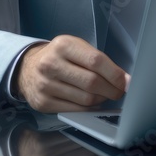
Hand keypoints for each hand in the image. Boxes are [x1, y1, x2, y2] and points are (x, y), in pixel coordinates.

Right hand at [12, 35, 129, 112]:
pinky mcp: (43, 103)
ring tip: (105, 95)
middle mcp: (51, 64)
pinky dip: (89, 108)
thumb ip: (97, 59)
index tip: (127, 82)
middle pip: (92, 82)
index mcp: (63, 45)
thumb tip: (124, 79)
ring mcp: (45, 85)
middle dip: (112, 89)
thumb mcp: (75, 47)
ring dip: (102, 99)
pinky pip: (75, 110)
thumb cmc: (59, 56)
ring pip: (85, 99)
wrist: (27, 68)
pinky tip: (92, 102)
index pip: (96, 61)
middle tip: (120, 91)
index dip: (116, 74)